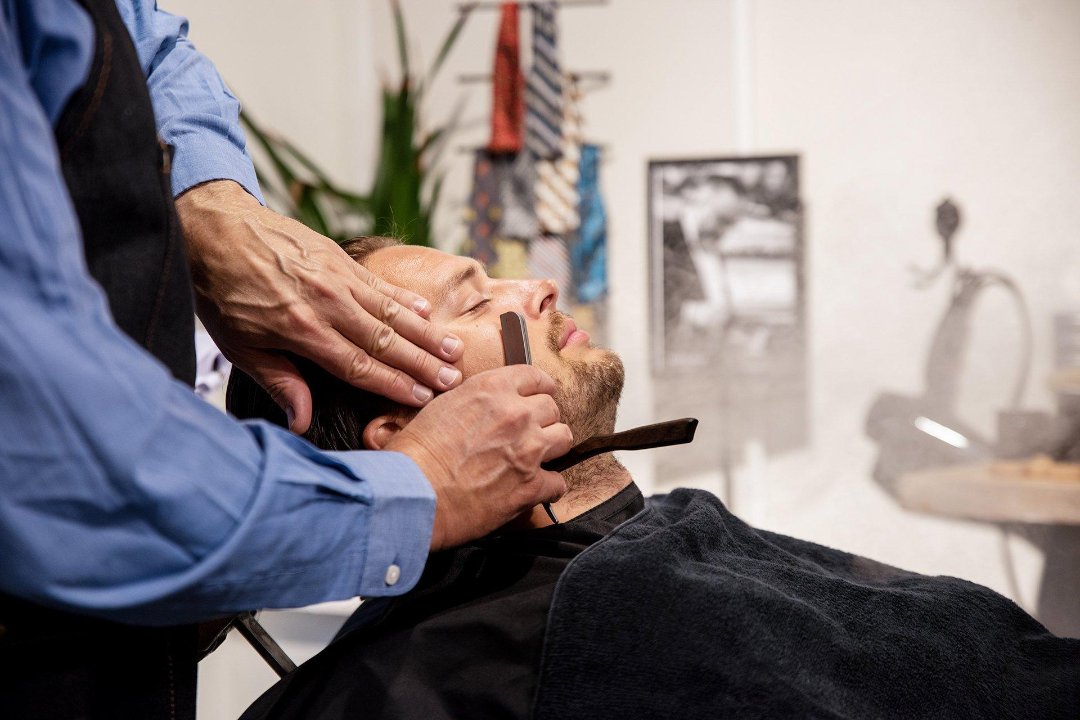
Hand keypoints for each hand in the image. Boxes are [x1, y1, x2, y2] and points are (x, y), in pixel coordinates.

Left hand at [175, 180, 463, 432]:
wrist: (214, 228)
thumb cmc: (220, 291)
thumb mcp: (239, 345)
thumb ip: (279, 380)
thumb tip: (301, 421)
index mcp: (302, 329)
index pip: (358, 365)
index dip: (393, 384)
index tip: (422, 398)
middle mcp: (327, 303)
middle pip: (385, 341)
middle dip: (422, 364)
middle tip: (452, 380)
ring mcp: (337, 278)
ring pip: (391, 311)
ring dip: (425, 333)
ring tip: (453, 350)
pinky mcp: (339, 258)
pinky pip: (379, 283)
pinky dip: (405, 298)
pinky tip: (426, 311)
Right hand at [385, 366, 573, 549]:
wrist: (414, 492)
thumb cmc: (415, 454)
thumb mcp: (442, 406)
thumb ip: (473, 402)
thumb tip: (482, 411)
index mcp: (492, 389)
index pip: (534, 377)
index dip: (540, 388)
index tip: (540, 396)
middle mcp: (516, 414)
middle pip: (552, 407)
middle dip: (543, 420)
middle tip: (531, 433)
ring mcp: (528, 449)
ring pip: (564, 437)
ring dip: (552, 447)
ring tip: (539, 458)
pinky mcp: (531, 486)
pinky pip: (558, 483)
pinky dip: (549, 488)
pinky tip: (538, 491)